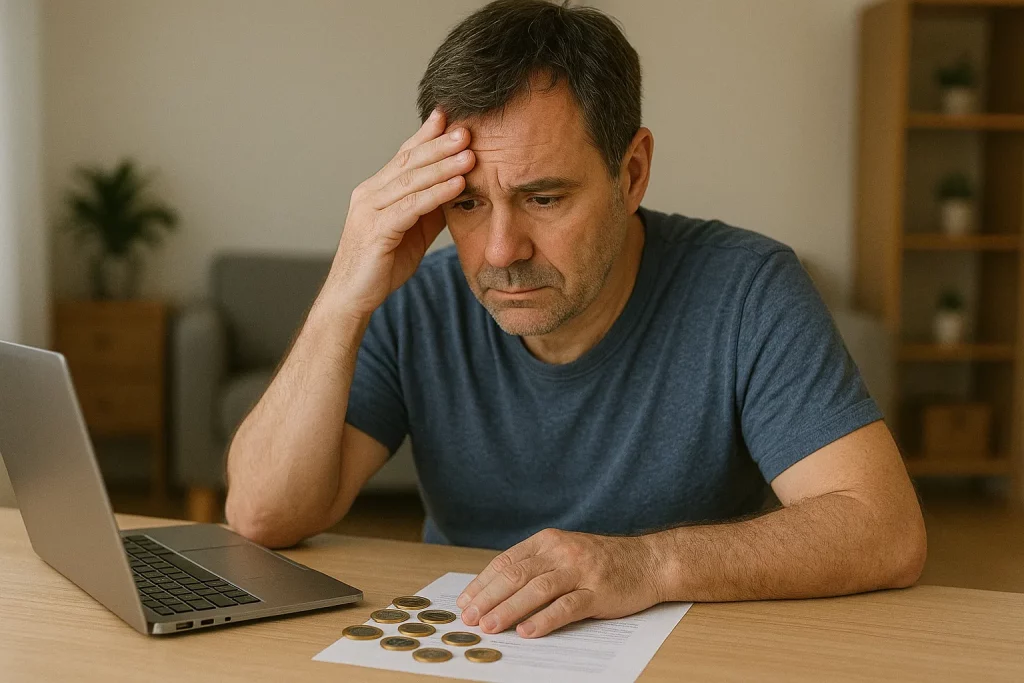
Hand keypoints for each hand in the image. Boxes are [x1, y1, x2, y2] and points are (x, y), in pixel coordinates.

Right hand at [326, 109, 474, 316]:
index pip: (403, 156)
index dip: (425, 135)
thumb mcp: (412, 232)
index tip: (448, 116)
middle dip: (438, 144)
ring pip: (410, 180)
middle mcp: (369, 194)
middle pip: (407, 162)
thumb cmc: (382, 265)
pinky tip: (458, 185)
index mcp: (375, 191)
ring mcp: (370, 211)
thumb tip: (457, 189)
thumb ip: (429, 209)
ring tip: (469, 153)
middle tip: (466, 130)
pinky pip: (411, 207)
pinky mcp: (377, 231)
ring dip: (443, 165)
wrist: (353, 298)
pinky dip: (436, 194)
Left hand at [456, 528, 664, 638]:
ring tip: (490, 626)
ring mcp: (580, 571)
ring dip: (509, 609)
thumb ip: (535, 566)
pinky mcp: (597, 592)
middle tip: (470, 618)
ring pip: (536, 590)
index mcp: (548, 541)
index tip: (465, 602)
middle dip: (488, 598)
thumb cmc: (602, 561)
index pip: (506, 562)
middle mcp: (561, 552)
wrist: (648, 561)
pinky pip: (566, 606)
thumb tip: (495, 591)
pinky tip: (528, 631)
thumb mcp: (565, 553)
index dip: (483, 583)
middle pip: (516, 575)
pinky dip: (545, 619)